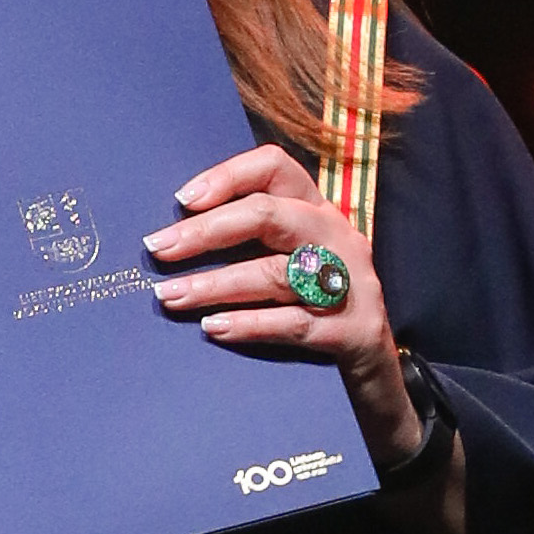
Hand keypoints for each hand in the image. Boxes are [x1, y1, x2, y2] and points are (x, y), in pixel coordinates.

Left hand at [146, 146, 433, 474]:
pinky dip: (249, 324)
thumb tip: (174, 235)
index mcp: (318, 209)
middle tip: (159, 249)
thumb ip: (251, 239)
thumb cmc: (314, 303)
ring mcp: (349, 282)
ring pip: (274, 273)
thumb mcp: (293, 257)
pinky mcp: (350, 329)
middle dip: (207, 232)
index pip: (275, 168)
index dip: (228, 176)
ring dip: (215, 284)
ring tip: (170, 295)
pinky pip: (292, 323)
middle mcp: (336, 237)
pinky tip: (212, 327)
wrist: (374, 364)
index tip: (182, 199)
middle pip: (269, 216)